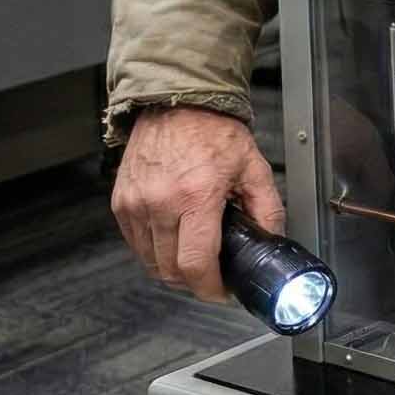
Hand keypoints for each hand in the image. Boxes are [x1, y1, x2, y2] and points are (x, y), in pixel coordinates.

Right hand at [110, 105, 282, 301]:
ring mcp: (136, 204)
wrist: (177, 103)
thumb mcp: (253, 168)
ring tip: (193, 254)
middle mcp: (160, 203)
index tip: (220, 291)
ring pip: (150, 261)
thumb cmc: (213, 130)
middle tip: (212, 274)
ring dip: (172, 268)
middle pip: (170, 270)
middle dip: (194, 281)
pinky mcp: (121, 202)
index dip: (209, 288)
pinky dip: (153, 250)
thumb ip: (267, 208)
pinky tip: (172, 238)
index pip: (195, 264)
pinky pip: (135, 243)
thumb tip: (273, 240)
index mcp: (195, 196)